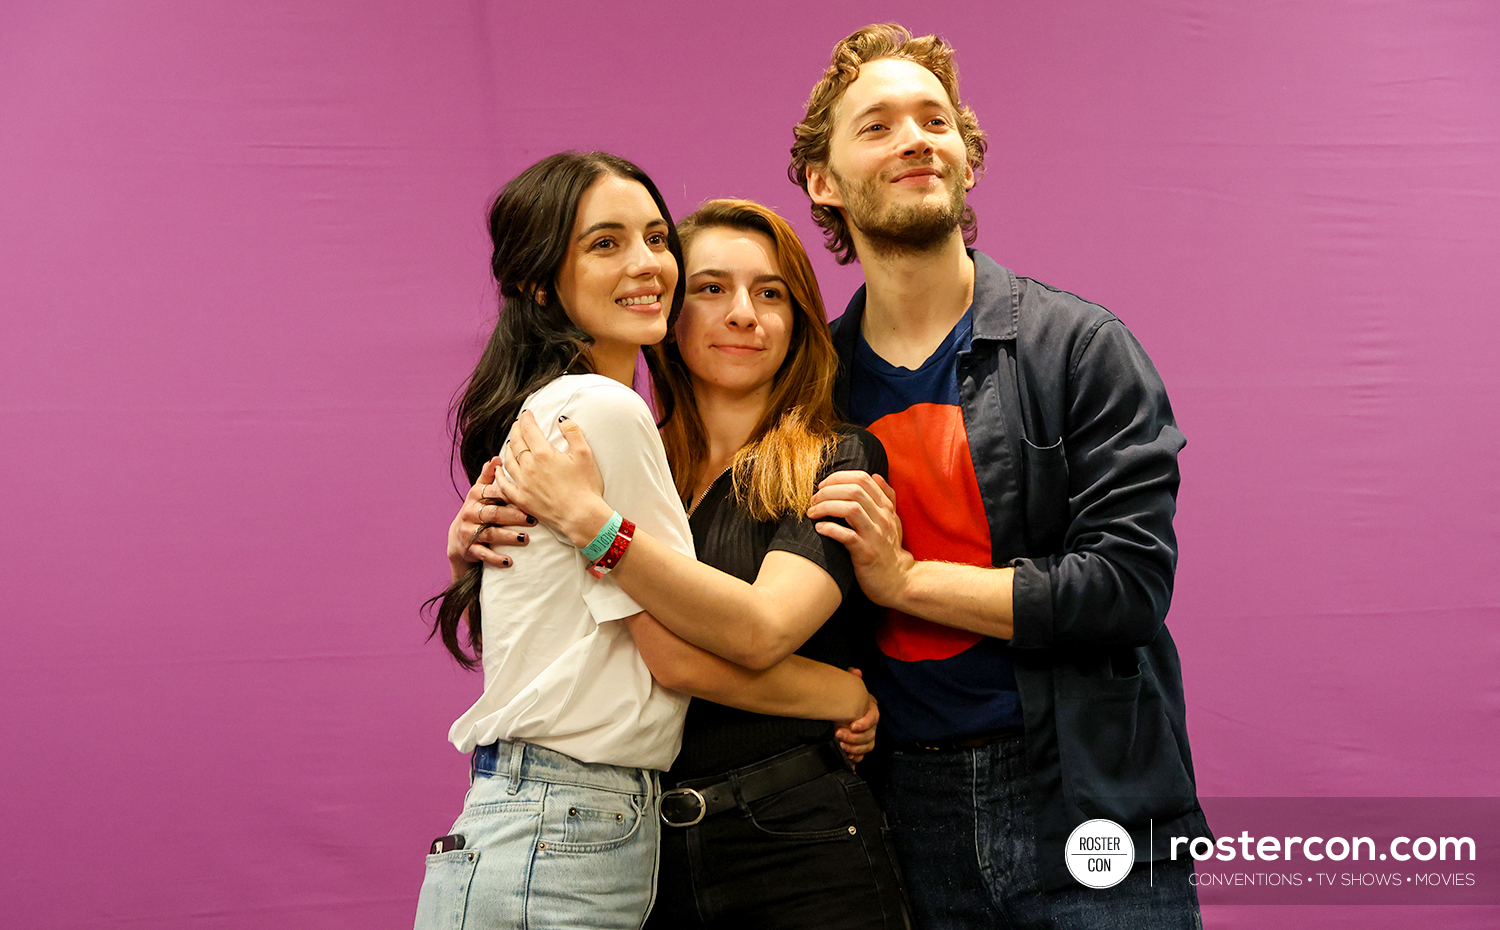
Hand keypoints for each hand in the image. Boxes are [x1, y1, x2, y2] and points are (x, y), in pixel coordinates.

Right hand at [447, 458, 535, 576]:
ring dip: (508, 537)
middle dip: (513, 516)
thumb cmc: (477, 510)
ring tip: (525, 539)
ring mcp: (469, 532)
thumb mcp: (479, 493)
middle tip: (532, 519)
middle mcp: (470, 513)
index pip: (491, 492)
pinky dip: (495, 558)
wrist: (458, 538)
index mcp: (475, 496)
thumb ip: (488, 476)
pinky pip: (483, 554)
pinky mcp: (469, 549)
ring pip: (490, 533)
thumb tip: (497, 458)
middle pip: (493, 513)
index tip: (524, 492)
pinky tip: (508, 561)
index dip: (507, 493)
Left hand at [493, 411, 611, 547]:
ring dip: (508, 448)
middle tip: (518, 424)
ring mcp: (523, 484)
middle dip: (516, 430)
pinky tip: (498, 469)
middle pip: (516, 443)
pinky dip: (499, 475)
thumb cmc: (586, 486)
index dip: (526, 419)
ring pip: (508, 461)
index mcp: (543, 454)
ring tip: (511, 442)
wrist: (582, 516)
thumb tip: (563, 419)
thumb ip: (573, 433)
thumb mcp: (585, 454)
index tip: (527, 414)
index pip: (529, 430)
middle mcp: (528, 467)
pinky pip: (504, 485)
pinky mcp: (521, 500)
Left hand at [806, 470, 913, 608]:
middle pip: (853, 491)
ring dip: (826, 506)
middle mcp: (882, 517)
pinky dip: (830, 528)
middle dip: (828, 491)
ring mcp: (875, 535)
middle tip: (813, 500)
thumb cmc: (889, 549)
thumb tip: (876, 476)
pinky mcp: (866, 553)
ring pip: (850, 508)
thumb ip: (887, 497)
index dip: (838, 478)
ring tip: (812, 512)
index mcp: (886, 506)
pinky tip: (819, 528)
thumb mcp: (893, 520)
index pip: (862, 479)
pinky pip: (846, 535)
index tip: (822, 486)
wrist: (899, 580)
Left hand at [836, 668, 878, 763]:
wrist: (833, 711)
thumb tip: (855, 671)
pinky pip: (862, 756)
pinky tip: (847, 756)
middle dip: (855, 737)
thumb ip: (852, 678)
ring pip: (868, 746)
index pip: (874, 718)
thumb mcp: (847, 687)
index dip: (865, 723)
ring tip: (841, 745)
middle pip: (870, 735)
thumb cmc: (843, 700)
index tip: (852, 725)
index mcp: (870, 710)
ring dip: (855, 748)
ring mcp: (865, 736)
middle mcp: (870, 724)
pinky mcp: (859, 747)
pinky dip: (855, 758)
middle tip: (839, 734)